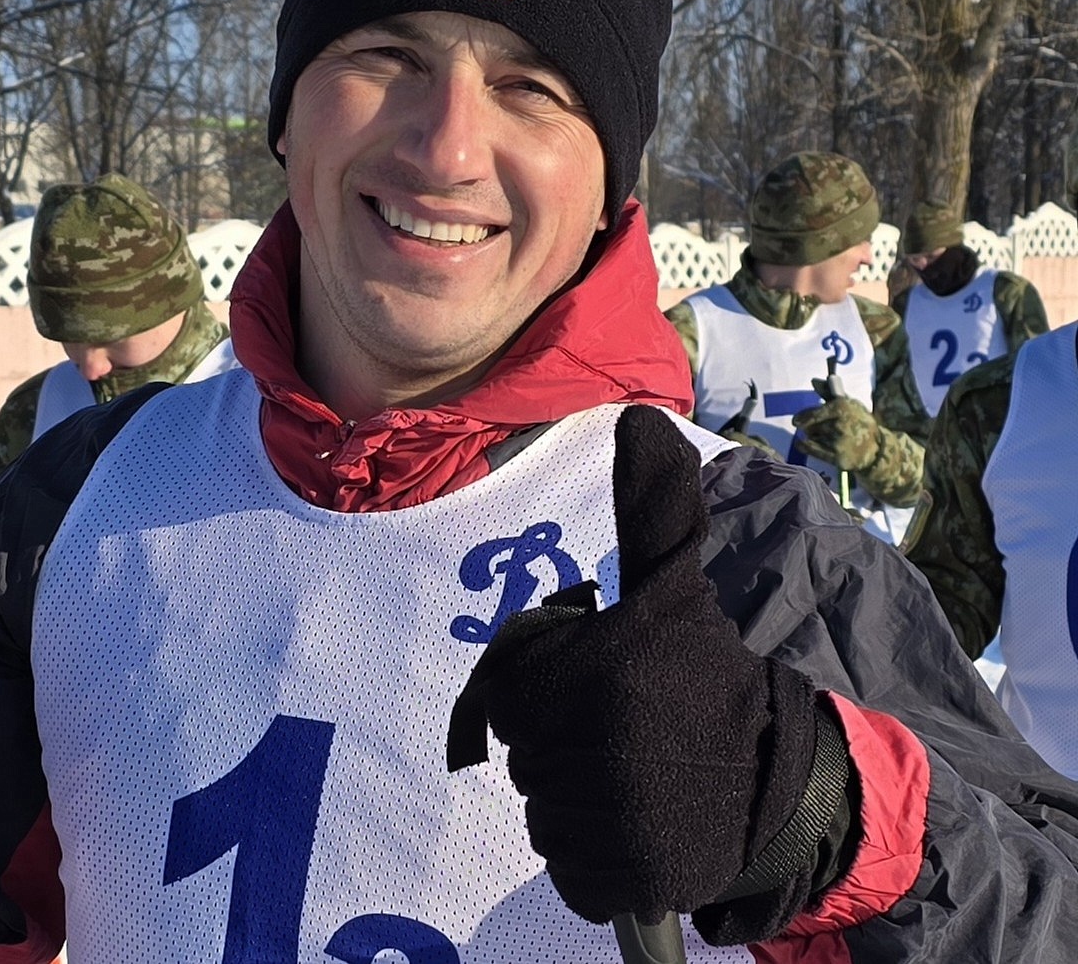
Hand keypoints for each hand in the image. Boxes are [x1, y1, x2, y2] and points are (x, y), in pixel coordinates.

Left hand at [448, 404, 848, 943]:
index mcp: (596, 671)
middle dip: (560, 741)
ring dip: (576, 798)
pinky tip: (639, 825)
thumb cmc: (709, 676)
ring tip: (637, 777)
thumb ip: (651, 508)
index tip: (603, 685)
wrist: (785, 782)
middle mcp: (598, 746)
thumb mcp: (674, 588)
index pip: (507, 691)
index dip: (546, 686)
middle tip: (626, 732)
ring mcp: (613, 818)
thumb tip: (639, 416)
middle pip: (521, 752)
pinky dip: (593, 857)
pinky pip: (567, 868)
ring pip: (541, 810)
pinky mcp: (627, 877)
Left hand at [791, 396, 879, 470]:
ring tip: (828, 437)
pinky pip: (810, 449)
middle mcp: (840, 423)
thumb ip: (829, 392)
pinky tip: (801, 443)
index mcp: (842, 406)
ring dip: (813, 435)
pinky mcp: (836, 457)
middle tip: (821, 429)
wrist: (876, 449)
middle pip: (811, 425)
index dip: (804, 416)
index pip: (815, 412)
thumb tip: (814, 381)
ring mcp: (838, 441)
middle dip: (811, 427)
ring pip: (812, 436)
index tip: (795, 421)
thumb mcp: (849, 404)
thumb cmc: (859, 422)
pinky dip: (803, 445)